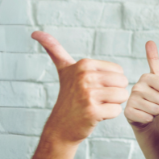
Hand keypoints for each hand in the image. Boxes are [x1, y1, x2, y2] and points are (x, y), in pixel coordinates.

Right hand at [33, 31, 128, 145]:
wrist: (60, 127)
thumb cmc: (69, 97)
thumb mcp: (64, 70)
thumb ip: (54, 49)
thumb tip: (36, 32)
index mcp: (84, 64)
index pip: (119, 71)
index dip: (109, 82)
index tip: (92, 87)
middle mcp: (85, 77)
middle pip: (123, 82)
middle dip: (113, 93)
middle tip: (94, 98)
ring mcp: (88, 95)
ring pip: (122, 96)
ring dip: (112, 104)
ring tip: (95, 105)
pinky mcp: (92, 112)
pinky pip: (116, 110)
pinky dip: (108, 115)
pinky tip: (94, 116)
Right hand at [125, 41, 158, 128]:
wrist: (143, 114)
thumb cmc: (153, 95)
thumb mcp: (158, 78)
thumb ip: (154, 60)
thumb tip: (149, 41)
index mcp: (146, 77)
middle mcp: (136, 87)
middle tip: (156, 102)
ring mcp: (131, 100)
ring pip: (156, 110)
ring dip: (157, 112)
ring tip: (150, 108)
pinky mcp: (128, 113)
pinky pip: (148, 118)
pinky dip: (149, 119)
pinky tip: (143, 115)